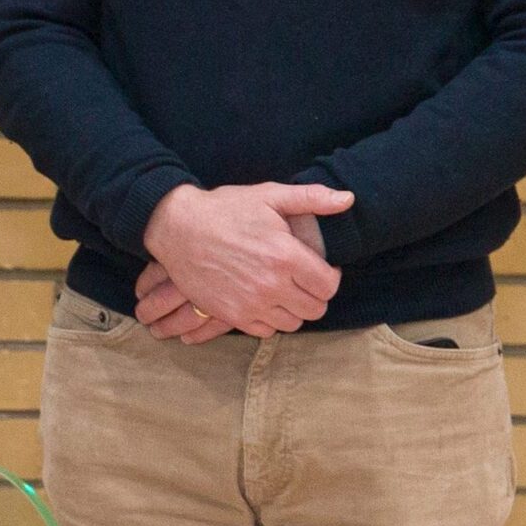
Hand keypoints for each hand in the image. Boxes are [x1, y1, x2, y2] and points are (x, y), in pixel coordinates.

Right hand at [140, 182, 352, 338]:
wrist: (176, 227)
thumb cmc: (224, 209)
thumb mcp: (268, 195)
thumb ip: (312, 198)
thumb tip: (349, 199)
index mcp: (286, 256)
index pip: (329, 285)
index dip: (329, 276)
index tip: (318, 267)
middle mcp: (271, 285)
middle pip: (315, 309)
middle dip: (314, 295)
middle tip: (301, 279)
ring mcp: (250, 303)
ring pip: (292, 323)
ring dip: (292, 308)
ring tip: (281, 289)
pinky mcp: (230, 315)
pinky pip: (265, 330)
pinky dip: (269, 319)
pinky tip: (261, 299)